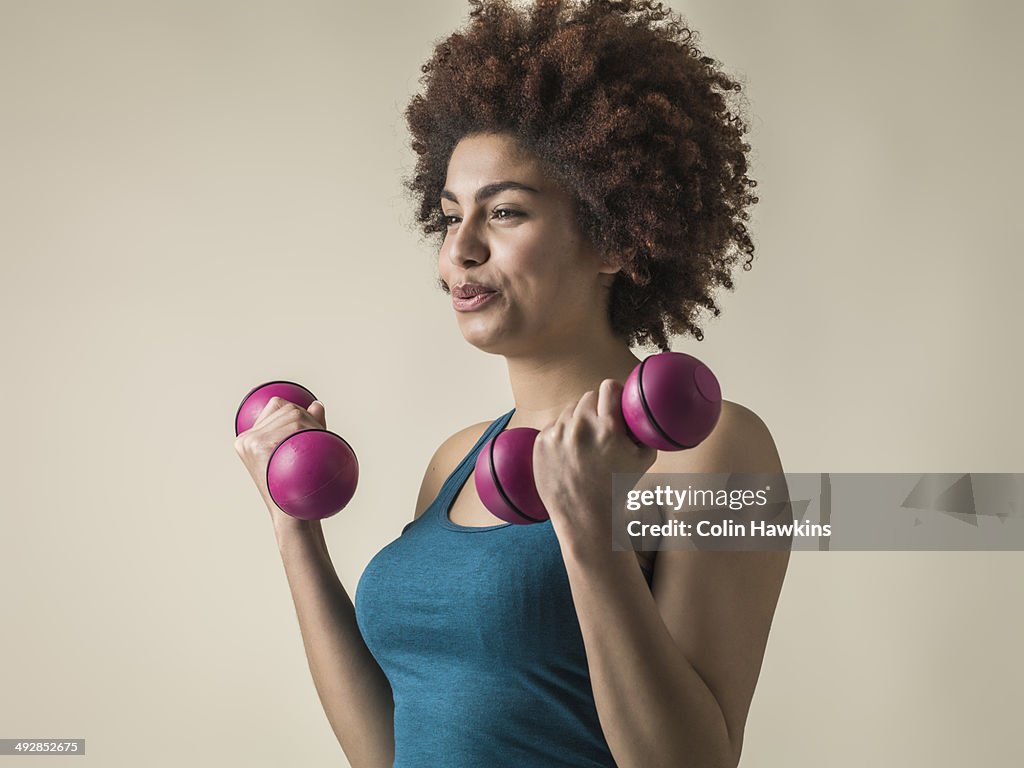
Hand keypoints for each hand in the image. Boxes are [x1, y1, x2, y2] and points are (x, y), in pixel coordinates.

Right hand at [233, 397, 327, 532]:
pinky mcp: (260, 448)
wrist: (293, 518)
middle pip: (288, 408)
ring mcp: (251, 442)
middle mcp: (246, 439)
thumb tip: (317, 405)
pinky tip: (312, 447)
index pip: (277, 405)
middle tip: (320, 442)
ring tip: (318, 449)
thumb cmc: (297, 490)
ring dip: (314, 427)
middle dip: (310, 420)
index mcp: (249, 439)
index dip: (299, 412)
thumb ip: (307, 427)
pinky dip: (310, 431)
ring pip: (294, 415)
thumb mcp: (300, 454)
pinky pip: (294, 426)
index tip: (310, 431)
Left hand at [532, 379, 656, 554]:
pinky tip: (571, 453)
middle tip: (602, 426)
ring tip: (587, 444)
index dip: (614, 393)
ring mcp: (557, 434)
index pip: (609, 387)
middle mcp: (580, 427)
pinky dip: (563, 434)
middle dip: (597, 408)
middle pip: (588, 396)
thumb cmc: (617, 488)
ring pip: (570, 410)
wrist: (585, 517)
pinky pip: (555, 425)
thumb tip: (642, 408)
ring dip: (579, 420)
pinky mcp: (541, 441)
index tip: (616, 402)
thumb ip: (644, 429)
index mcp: (607, 428)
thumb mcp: (644, 458)